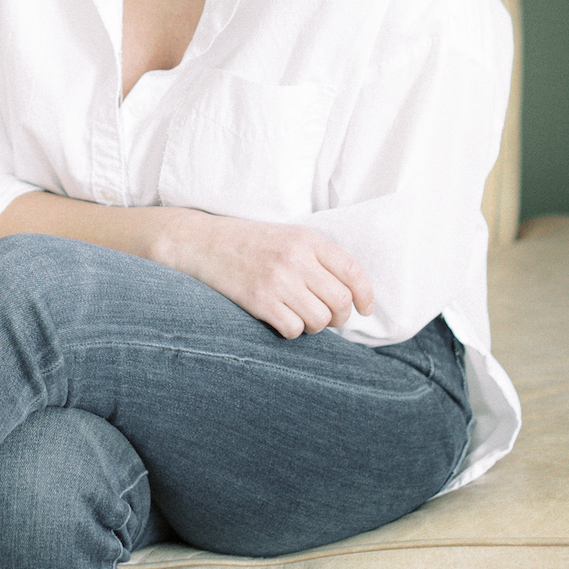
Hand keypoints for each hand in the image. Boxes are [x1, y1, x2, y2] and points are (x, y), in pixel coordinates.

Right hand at [160, 210, 374, 339]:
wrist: (202, 242)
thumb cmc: (249, 242)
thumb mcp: (288, 237)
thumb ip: (318, 258)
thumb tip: (350, 294)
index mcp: (307, 239)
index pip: (353, 271)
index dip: (365, 295)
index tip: (364, 309)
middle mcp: (296, 258)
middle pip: (340, 301)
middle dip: (340, 317)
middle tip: (328, 318)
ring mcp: (277, 280)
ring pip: (319, 320)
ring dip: (314, 325)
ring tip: (300, 316)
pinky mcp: (259, 300)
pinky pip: (293, 330)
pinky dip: (292, 331)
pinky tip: (280, 319)